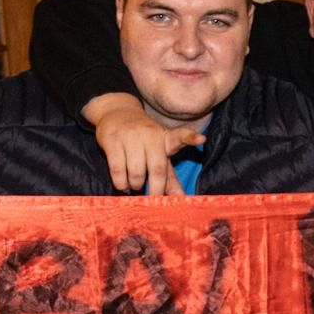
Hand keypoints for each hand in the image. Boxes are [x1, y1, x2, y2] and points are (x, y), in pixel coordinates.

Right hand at [83, 93, 205, 195]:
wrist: (117, 113)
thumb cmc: (143, 141)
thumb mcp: (159, 154)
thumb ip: (170, 177)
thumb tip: (180, 199)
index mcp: (165, 138)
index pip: (180, 137)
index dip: (191, 138)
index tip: (201, 139)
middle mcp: (150, 135)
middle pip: (157, 169)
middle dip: (155, 189)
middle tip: (150, 196)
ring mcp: (130, 136)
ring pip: (135, 172)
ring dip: (135, 186)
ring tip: (133, 186)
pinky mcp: (112, 140)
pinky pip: (117, 170)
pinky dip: (121, 183)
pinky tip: (123, 184)